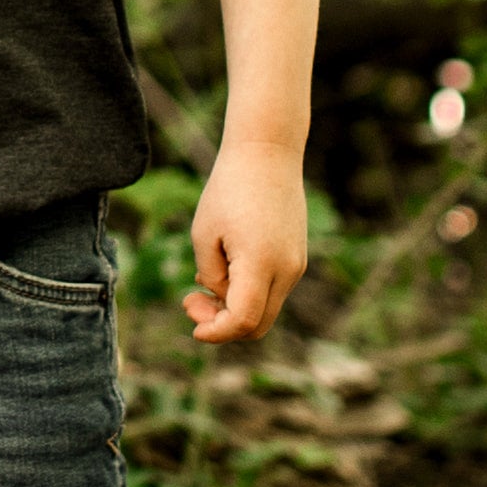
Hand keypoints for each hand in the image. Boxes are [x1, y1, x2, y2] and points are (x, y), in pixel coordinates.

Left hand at [185, 139, 307, 343]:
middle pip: (258, 324)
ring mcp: (296, 265)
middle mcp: (287, 270)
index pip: (243, 320)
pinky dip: (246, 292)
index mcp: (262, 264)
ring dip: (233, 307)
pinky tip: (221, 271)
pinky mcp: (296, 257)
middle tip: (189, 302)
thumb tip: (220, 299)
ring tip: (199, 283)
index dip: (216, 332)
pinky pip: (272, 290)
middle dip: (222, 324)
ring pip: (265, 309)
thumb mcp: (204, 233)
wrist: (267, 154)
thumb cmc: (228, 189)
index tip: (192, 327)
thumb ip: (211, 275)